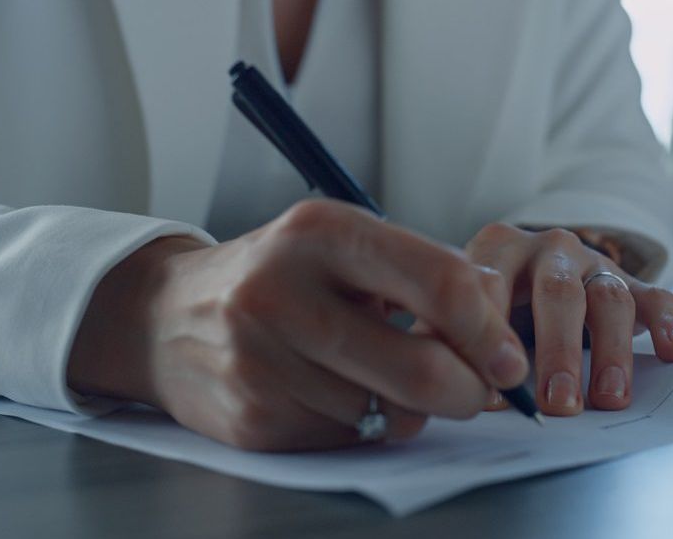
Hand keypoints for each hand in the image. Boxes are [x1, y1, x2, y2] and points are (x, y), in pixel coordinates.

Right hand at [68, 200, 528, 450]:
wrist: (165, 317)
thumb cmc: (278, 276)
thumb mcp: (343, 246)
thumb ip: (421, 274)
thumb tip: (496, 326)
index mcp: (321, 232)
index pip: (439, 284)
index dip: (489, 331)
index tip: (508, 358)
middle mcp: (283, 293)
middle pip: (422, 370)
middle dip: (468, 392)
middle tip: (475, 390)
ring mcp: (260, 362)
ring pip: (390, 415)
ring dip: (409, 408)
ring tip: (379, 375)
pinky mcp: (251, 420)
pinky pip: (349, 439)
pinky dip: (363, 424)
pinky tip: (336, 393)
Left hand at [463, 224, 672, 415]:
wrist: (534, 270)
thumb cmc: (496, 303)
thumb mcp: (470, 311)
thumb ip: (464, 340)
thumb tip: (473, 393)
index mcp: (499, 249)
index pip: (492, 284)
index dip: (493, 337)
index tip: (497, 388)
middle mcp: (549, 248)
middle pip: (558, 293)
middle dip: (558, 351)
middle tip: (557, 403)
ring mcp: (593, 263)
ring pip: (609, 299)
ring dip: (610, 351)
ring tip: (608, 397)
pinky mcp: (631, 281)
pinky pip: (656, 297)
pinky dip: (667, 324)